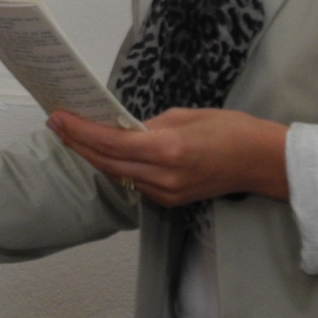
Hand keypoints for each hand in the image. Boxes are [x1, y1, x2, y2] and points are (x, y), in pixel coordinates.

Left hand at [48, 107, 288, 207]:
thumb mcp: (185, 116)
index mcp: (168, 150)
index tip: (58, 116)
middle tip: (56, 123)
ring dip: (92, 155)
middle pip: (107, 163)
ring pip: (117, 174)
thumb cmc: (229, 129)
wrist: (261, 161)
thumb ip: (149, 125)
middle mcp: (163, 177)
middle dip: (78, 143)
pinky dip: (114, 166)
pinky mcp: (170, 201)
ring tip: (71, 134)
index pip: (111, 143)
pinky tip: (101, 151)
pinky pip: (133, 182)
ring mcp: (166, 193)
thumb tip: (122, 129)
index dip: (80, 130)